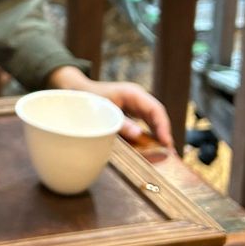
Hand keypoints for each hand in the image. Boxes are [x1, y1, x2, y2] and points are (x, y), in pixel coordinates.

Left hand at [46, 66, 173, 151]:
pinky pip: (144, 124)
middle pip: (157, 115)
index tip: (166, 142)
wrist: (76, 91)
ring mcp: (135, 105)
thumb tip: (138, 134)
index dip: (163, 126)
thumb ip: (120, 122)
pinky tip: (150, 148)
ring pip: (152, 121)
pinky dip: (148, 135)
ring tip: (164, 154)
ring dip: (157, 136)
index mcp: (133, 93)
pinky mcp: (131, 113)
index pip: (155, 109)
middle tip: (168, 153)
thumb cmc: (87, 99)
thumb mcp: (103, 111)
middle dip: (163, 133)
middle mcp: (137, 98)